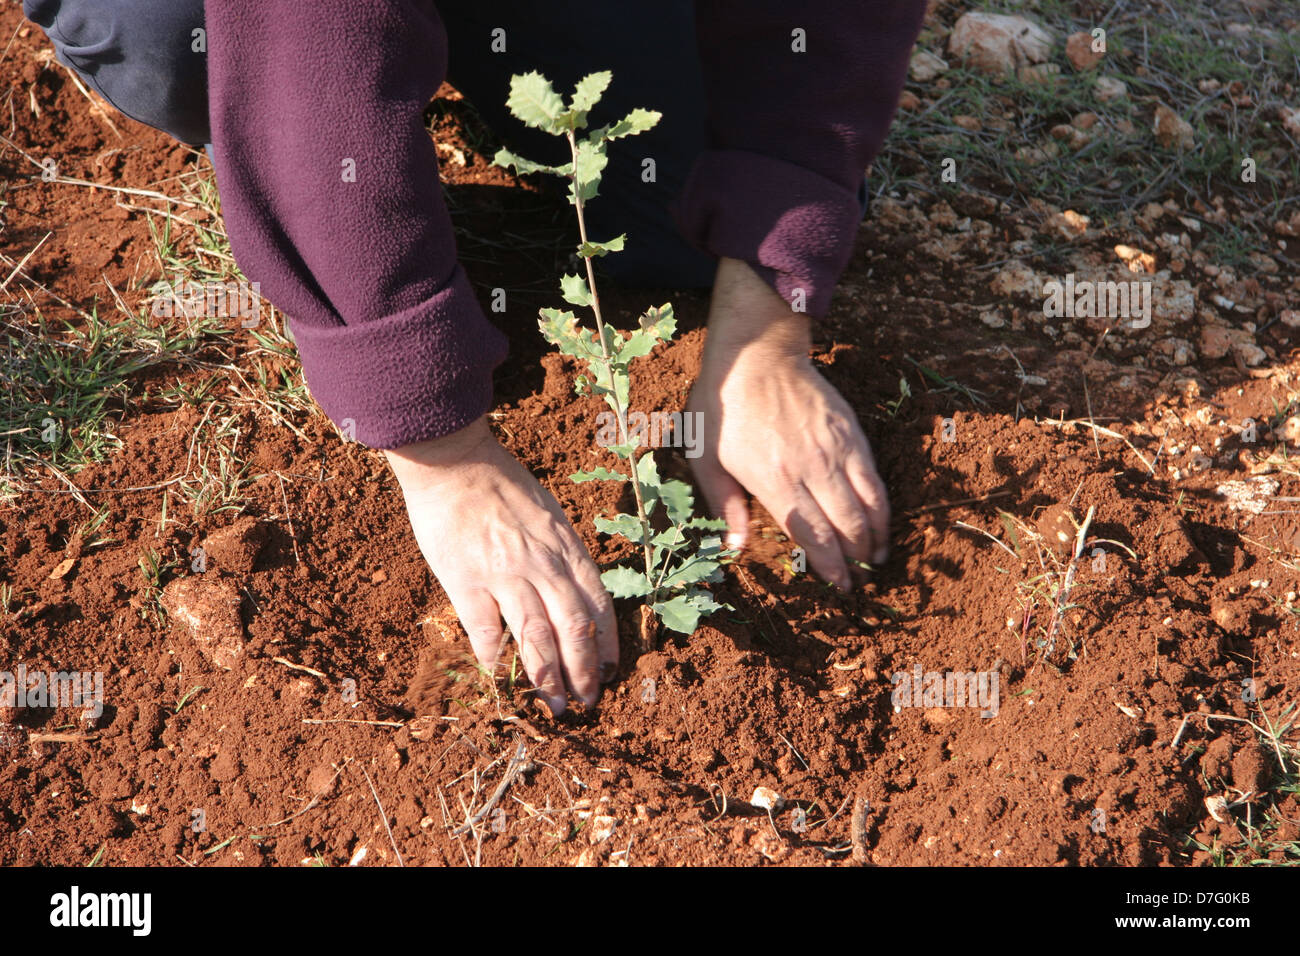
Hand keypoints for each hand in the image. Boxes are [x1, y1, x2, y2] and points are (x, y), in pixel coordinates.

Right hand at [385, 417, 616, 713]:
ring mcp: (504, 573)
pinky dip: (496, 659)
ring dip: (548, 676)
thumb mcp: (549, 514)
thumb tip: (574, 594)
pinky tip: (501, 679)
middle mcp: (542, 563)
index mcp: (565, 547)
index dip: (607, 642)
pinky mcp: (465, 579)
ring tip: (555, 705)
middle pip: (574, 628)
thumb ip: (561, 554)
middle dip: (584, 671)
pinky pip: (485, 630)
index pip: (598, 603)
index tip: (611, 670)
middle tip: (587, 702)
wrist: (454, 460)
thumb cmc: (501, 484)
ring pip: (536, 635)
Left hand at [687, 257, 890, 588]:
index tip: (840, 585)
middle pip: (846, 526)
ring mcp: (836, 449)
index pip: (812, 536)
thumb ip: (725, 506)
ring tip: (876, 557)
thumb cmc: (722, 409)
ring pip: (868, 504)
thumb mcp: (706, 459)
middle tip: (859, 580)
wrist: (755, 355)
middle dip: (856, 559)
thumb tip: (735, 548)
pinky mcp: (851, 432)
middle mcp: (811, 468)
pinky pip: (874, 476)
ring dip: (875, 536)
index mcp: (774, 480)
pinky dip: (882, 504)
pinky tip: (880, 519)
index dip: (830, 565)